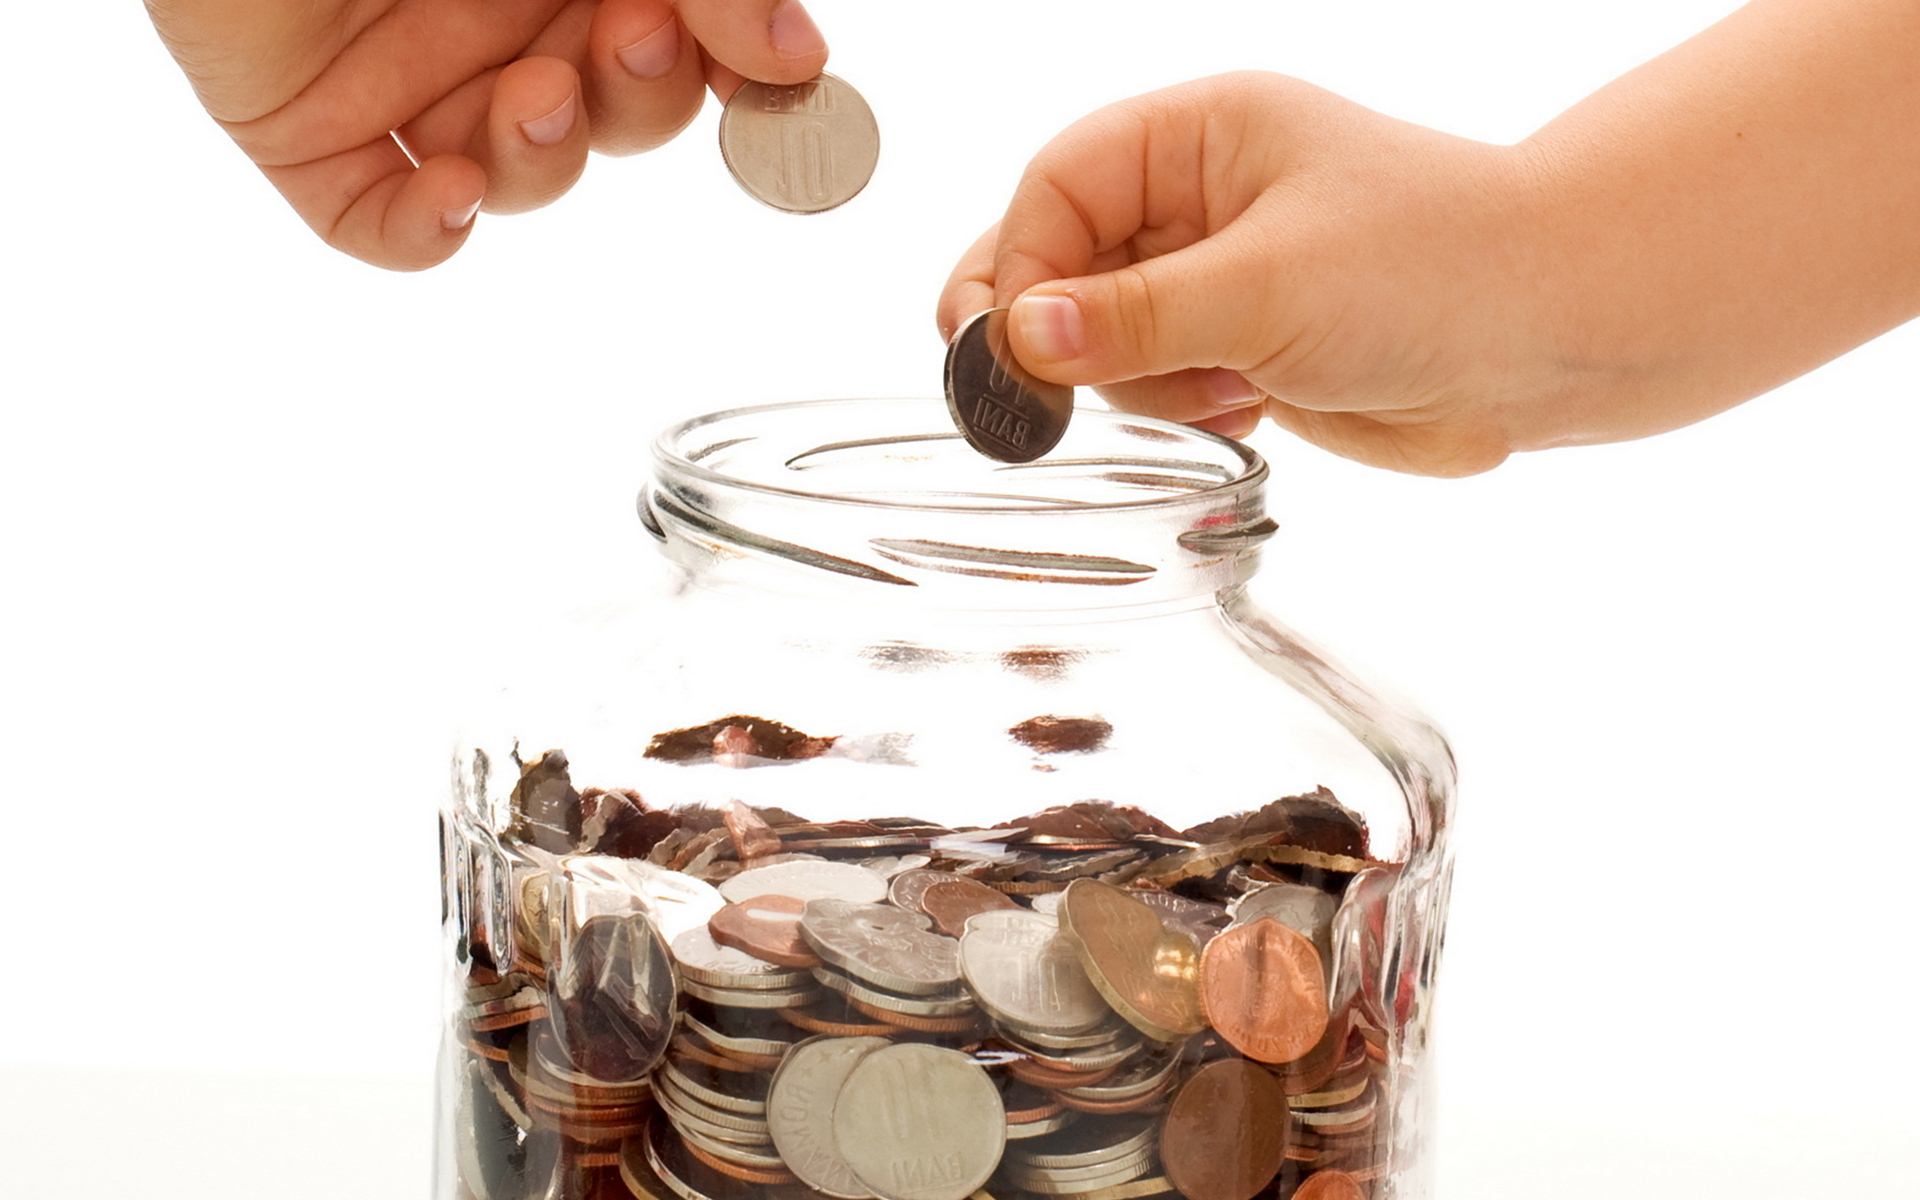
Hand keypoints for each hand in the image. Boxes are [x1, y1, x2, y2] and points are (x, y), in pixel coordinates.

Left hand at [148, 0, 829, 269]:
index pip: (684, 45)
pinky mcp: (304, 131)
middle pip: (615, 119)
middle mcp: (497, 18)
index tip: (778, 74)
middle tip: (635, 41)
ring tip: (532, 95)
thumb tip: (799, 59)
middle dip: (643, 102)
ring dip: (544, 158)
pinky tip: (446, 187)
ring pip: (516, 176)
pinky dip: (425, 232)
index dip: (731, 73)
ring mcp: (403, 79)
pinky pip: (379, 227)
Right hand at [937, 72, 1554, 475]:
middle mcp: (1199, 197)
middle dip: (1059, 330)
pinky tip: (1245, 406)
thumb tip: (1017, 340)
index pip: (1057, 185)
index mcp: (1200, 136)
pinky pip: (1156, 382)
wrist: (1554, 336)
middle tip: (1035, 400)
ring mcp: (1219, 275)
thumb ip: (1133, 318)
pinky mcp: (1242, 346)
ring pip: (1101, 334)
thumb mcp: (1268, 287)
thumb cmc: (1434, 268)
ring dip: (1137, 380)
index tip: (1002, 347)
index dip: (1019, 263)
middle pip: (1060, 258)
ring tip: (1222, 388)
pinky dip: (1176, 407)